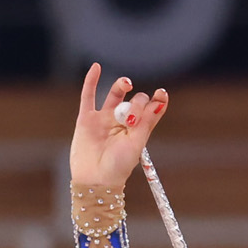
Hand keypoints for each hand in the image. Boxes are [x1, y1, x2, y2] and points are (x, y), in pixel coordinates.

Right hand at [69, 66, 165, 190]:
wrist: (95, 180)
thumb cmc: (118, 166)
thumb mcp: (137, 143)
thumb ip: (146, 121)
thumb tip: (159, 100)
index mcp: (138, 129)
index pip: (150, 108)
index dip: (156, 100)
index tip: (161, 94)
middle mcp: (122, 121)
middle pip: (134, 100)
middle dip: (136, 104)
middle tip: (131, 119)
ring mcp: (104, 119)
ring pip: (115, 95)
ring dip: (122, 85)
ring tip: (127, 83)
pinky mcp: (86, 119)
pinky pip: (88, 96)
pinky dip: (91, 81)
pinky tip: (96, 67)